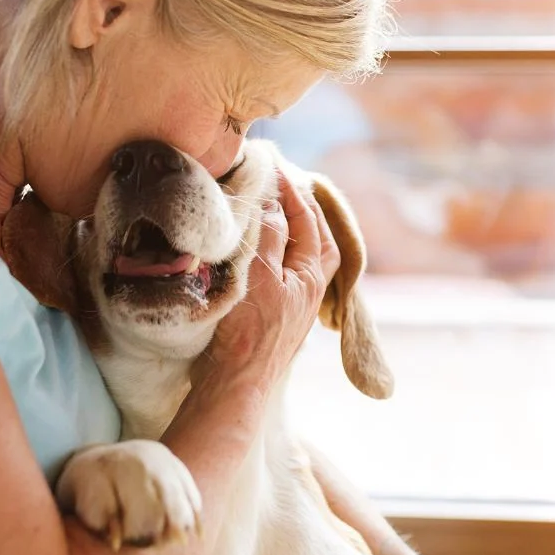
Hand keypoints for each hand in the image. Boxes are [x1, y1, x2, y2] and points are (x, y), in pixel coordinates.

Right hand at [194, 170, 339, 390]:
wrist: (236, 386)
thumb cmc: (247, 333)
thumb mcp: (258, 276)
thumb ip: (269, 236)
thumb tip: (275, 203)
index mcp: (310, 275)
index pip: (308, 221)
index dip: (291, 192)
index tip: (273, 168)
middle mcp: (309, 289)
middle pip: (319, 240)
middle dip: (305, 210)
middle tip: (285, 186)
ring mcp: (295, 304)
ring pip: (305, 257)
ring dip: (295, 231)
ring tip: (279, 212)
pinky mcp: (277, 316)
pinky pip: (287, 273)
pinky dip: (280, 252)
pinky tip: (264, 252)